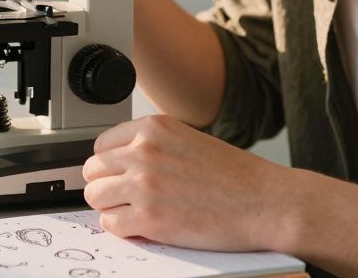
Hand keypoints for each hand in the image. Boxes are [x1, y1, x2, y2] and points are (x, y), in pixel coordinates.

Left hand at [81, 114, 301, 252]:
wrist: (265, 202)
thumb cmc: (235, 176)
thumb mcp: (187, 141)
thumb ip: (153, 146)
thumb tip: (121, 162)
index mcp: (153, 128)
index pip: (102, 145)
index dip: (110, 165)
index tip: (118, 176)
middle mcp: (144, 151)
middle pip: (92, 170)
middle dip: (106, 186)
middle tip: (124, 198)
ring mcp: (144, 185)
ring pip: (95, 196)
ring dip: (110, 207)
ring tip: (134, 213)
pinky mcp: (149, 218)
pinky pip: (110, 224)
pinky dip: (123, 228)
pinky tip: (143, 226)